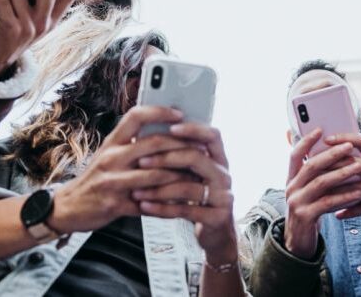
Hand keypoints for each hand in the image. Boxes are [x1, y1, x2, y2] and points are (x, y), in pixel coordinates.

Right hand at [47, 106, 190, 233]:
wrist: (68, 207)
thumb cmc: (96, 178)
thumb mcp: (109, 154)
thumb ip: (132, 143)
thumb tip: (165, 131)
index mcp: (112, 142)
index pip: (136, 116)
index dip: (159, 111)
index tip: (180, 113)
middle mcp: (111, 158)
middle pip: (152, 144)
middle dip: (181, 145)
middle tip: (202, 148)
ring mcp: (113, 182)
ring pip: (155, 174)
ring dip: (180, 175)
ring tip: (197, 175)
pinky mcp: (115, 205)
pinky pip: (149, 204)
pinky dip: (168, 204)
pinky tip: (182, 204)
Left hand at [132, 123, 237, 265]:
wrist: (217, 232)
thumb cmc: (199, 198)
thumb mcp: (195, 175)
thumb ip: (182, 158)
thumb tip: (150, 136)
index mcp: (219, 160)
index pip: (212, 136)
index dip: (193, 129)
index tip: (170, 128)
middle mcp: (224, 175)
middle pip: (197, 158)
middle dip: (166, 158)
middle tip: (141, 161)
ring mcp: (223, 196)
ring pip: (188, 187)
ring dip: (158, 189)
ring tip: (136, 190)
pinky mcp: (217, 217)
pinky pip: (185, 210)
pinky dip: (162, 208)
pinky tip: (144, 206)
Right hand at [283, 129, 360, 258]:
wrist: (298, 242)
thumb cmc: (309, 211)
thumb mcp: (309, 192)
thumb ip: (317, 176)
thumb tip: (336, 154)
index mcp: (291, 179)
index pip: (295, 155)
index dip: (306, 141)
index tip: (320, 129)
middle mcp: (291, 188)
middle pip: (311, 166)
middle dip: (331, 154)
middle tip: (349, 146)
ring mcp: (296, 202)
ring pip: (320, 183)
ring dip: (341, 173)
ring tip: (358, 167)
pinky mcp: (305, 216)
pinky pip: (327, 202)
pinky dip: (344, 196)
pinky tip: (358, 192)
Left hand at [324, 133, 360, 219]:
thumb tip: (343, 147)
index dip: (344, 138)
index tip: (326, 140)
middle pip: (353, 164)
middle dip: (332, 167)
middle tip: (313, 169)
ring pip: (354, 187)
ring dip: (335, 192)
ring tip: (319, 194)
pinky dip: (348, 211)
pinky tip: (336, 213)